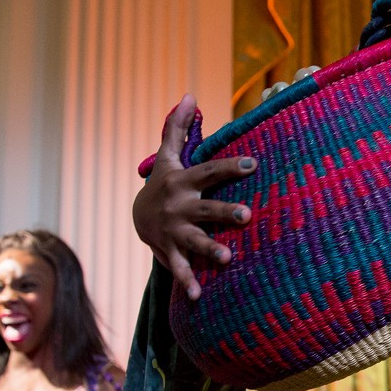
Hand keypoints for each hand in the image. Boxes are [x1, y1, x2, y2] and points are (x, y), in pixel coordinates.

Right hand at [133, 95, 255, 299]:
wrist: (137, 216)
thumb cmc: (164, 182)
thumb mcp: (169, 156)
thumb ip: (177, 126)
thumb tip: (189, 93)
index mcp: (183, 182)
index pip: (210, 171)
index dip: (231, 166)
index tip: (254, 163)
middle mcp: (179, 207)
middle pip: (205, 209)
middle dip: (225, 212)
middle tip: (247, 214)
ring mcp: (174, 231)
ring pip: (193, 241)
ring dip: (210, 249)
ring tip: (228, 258)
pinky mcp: (169, 252)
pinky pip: (179, 268)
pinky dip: (188, 282)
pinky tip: (198, 296)